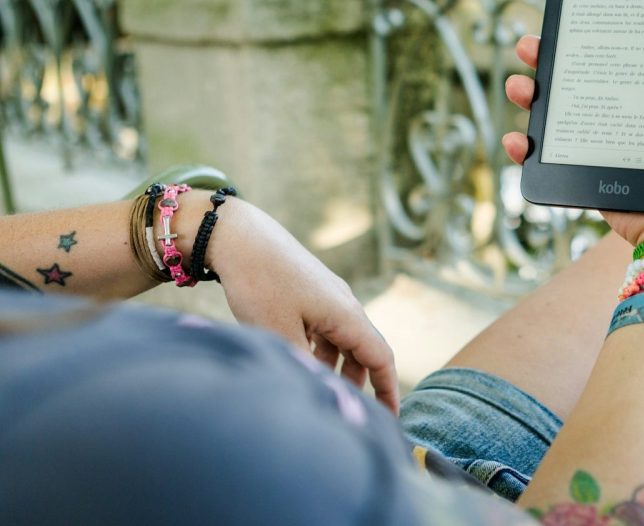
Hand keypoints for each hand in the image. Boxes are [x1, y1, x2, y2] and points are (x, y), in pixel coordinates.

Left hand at [192, 194, 399, 413]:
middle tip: (348, 414)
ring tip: (319, 393)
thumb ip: (305, 368)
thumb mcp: (280, 335)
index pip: (381, 359)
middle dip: (360, 385)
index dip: (388, 391)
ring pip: (341, 342)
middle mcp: (344, 305)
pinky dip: (319, 351)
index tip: (390, 420)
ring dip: (336, 368)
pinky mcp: (309, 293)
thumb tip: (321, 396)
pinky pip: (324, 330)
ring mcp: (327, 297)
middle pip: (363, 352)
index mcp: (347, 315)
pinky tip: (298, 362)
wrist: (240, 236)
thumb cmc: (261, 283)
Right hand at [501, 25, 643, 246]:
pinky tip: (519, 140)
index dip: (592, 34)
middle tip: (530, 47)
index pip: (618, 54)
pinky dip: (525, 148)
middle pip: (577, 77)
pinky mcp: (585, 174)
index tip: (572, 14)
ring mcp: (599, 145)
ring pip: (554, 112)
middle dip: (546, 58)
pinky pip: (547, 159)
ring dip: (529, 95)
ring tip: (520, 87)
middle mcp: (621, 113)